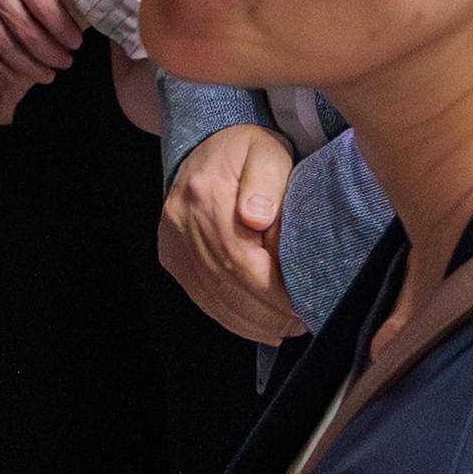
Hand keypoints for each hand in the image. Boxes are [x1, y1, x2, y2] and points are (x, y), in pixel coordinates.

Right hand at [0, 0, 81, 80]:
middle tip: (66, 62)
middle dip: (51, 53)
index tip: (76, 42)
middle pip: (28, 33)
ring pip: (4, 46)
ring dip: (28, 65)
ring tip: (46, 74)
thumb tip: (67, 2)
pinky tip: (14, 73)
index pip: (46, 8)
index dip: (64, 31)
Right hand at [161, 124, 310, 341]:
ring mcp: (172, 241)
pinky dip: (230, 317)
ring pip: (211, 297)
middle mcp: (182, 221)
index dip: (271, 292)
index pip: (240, 259)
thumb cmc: (247, 149)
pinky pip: (200, 296)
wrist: (209, 144)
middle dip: (265, 313)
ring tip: (284, 329)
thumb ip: (267, 182)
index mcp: (206, 194)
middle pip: (225, 283)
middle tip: (299, 323)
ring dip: (250, 322)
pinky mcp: (171, 255)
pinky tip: (257, 327)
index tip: (301, 304)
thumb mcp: (267, 151)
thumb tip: (257, 218)